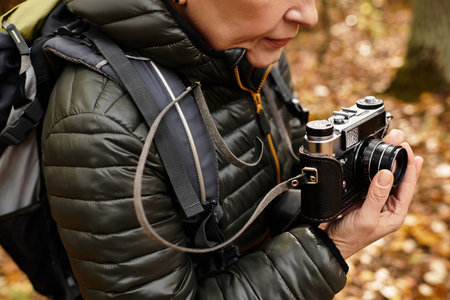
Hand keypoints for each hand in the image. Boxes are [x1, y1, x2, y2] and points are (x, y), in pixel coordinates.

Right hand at [324, 129, 423, 258]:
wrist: (328, 242)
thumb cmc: (349, 237)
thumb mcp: (366, 217)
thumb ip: (376, 196)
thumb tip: (387, 173)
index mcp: (395, 214)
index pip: (408, 186)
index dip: (410, 167)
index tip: (407, 149)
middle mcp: (388, 206)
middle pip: (399, 179)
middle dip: (401, 160)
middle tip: (400, 141)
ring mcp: (375, 201)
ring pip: (386, 178)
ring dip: (389, 162)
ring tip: (393, 145)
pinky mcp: (362, 198)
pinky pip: (371, 180)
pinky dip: (374, 168)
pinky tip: (375, 159)